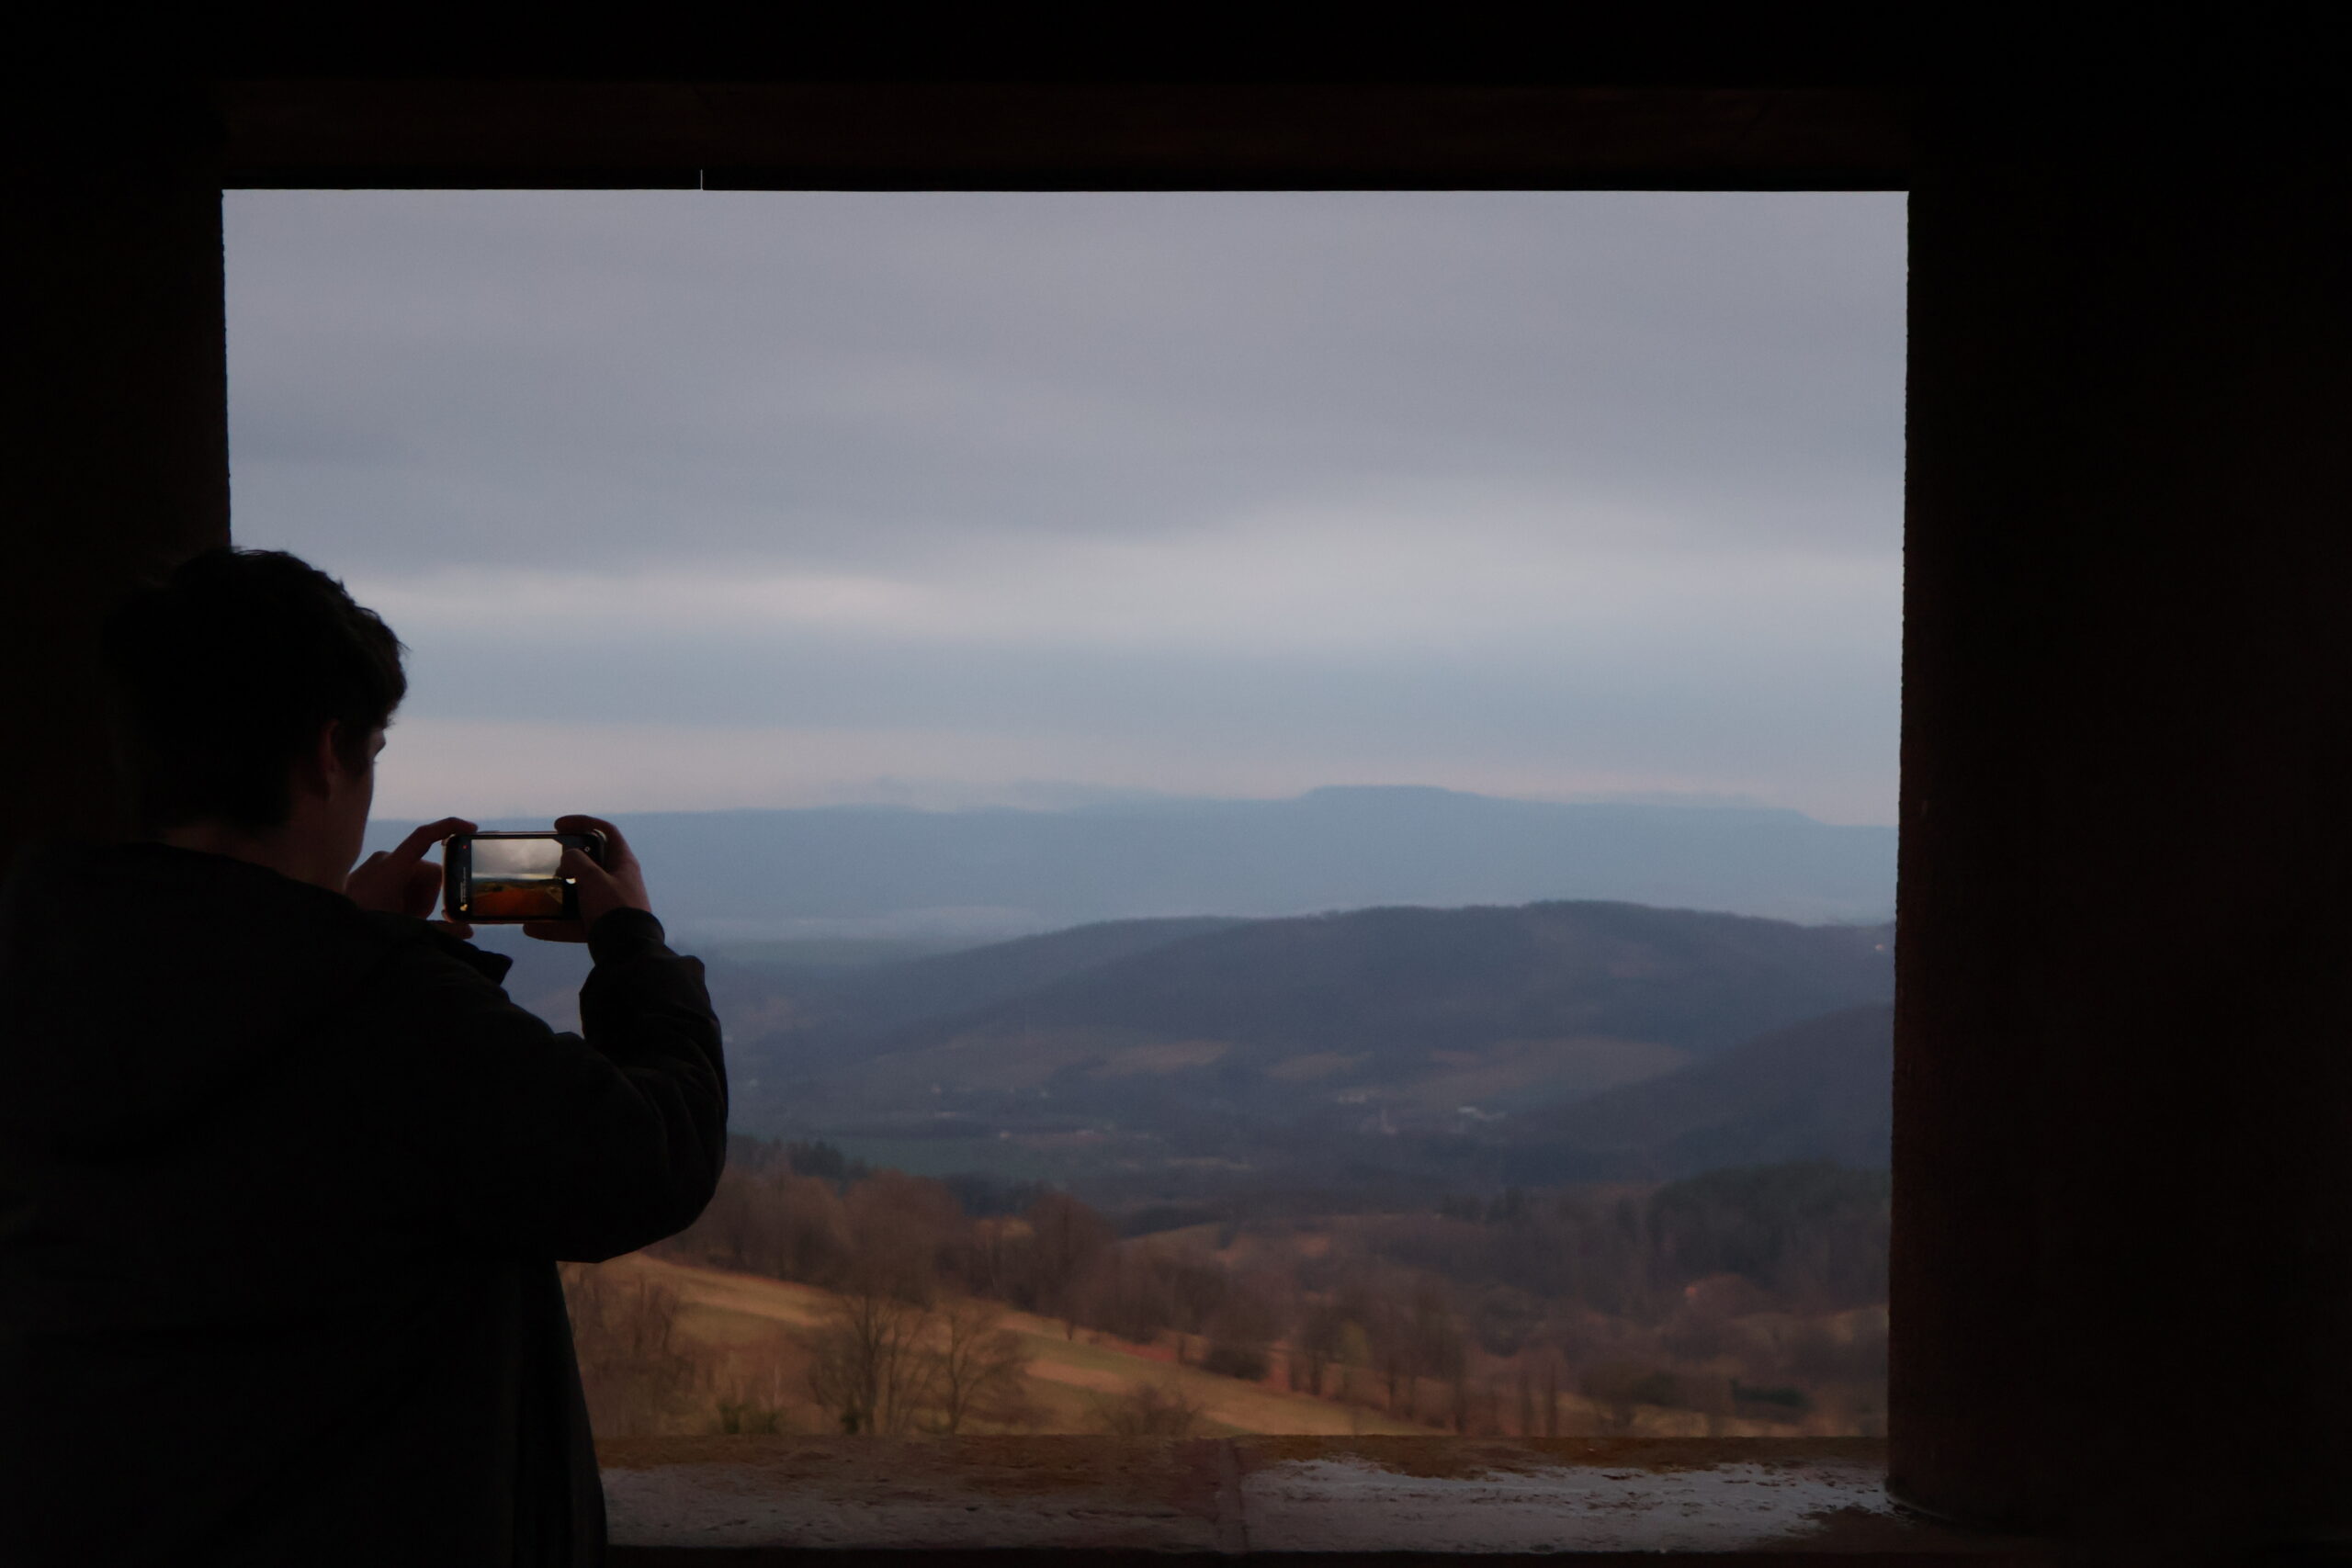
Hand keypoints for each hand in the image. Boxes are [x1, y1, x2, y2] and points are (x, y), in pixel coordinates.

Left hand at [345, 815, 476, 937]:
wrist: (329, 929)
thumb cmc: (365, 926)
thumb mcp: (406, 929)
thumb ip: (441, 930)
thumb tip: (469, 932)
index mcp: (393, 866)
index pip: (425, 835)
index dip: (450, 826)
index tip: (472, 829)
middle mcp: (385, 859)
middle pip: (428, 870)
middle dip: (431, 895)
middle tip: (418, 918)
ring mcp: (377, 865)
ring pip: (416, 876)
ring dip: (418, 897)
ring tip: (403, 918)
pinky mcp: (372, 872)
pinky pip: (401, 878)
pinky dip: (406, 895)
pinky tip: (395, 912)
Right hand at [525, 814, 651, 943]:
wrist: (626, 951)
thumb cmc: (612, 906)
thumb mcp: (593, 878)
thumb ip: (577, 861)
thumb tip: (569, 857)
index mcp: (623, 863)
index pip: (606, 831)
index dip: (583, 822)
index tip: (558, 825)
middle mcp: (619, 881)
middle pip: (592, 863)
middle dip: (568, 861)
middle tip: (549, 862)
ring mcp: (610, 905)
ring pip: (581, 893)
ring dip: (560, 893)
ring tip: (539, 892)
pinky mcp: (601, 926)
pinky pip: (574, 922)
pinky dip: (555, 925)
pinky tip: (531, 928)